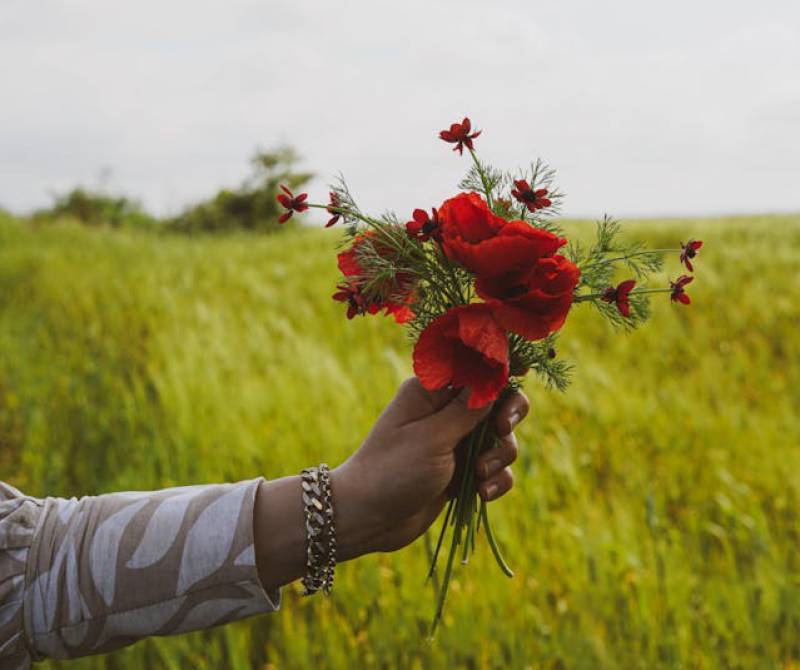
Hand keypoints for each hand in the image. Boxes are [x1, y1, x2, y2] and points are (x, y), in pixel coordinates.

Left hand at [332, 377, 528, 559]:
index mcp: (431, 391)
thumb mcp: (432, 437)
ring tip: (478, 475)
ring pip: (500, 439)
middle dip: (508, 417)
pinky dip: (495, 480)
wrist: (368, 518)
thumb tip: (497, 373)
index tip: (524, 371)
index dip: (502, 368)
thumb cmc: (392, 469)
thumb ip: (468, 408)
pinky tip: (482, 494)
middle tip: (502, 430)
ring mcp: (455, 442)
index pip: (475, 368)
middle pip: (498, 401)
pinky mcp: (461, 471)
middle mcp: (445, 411)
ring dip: (499, 457)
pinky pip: (494, 469)